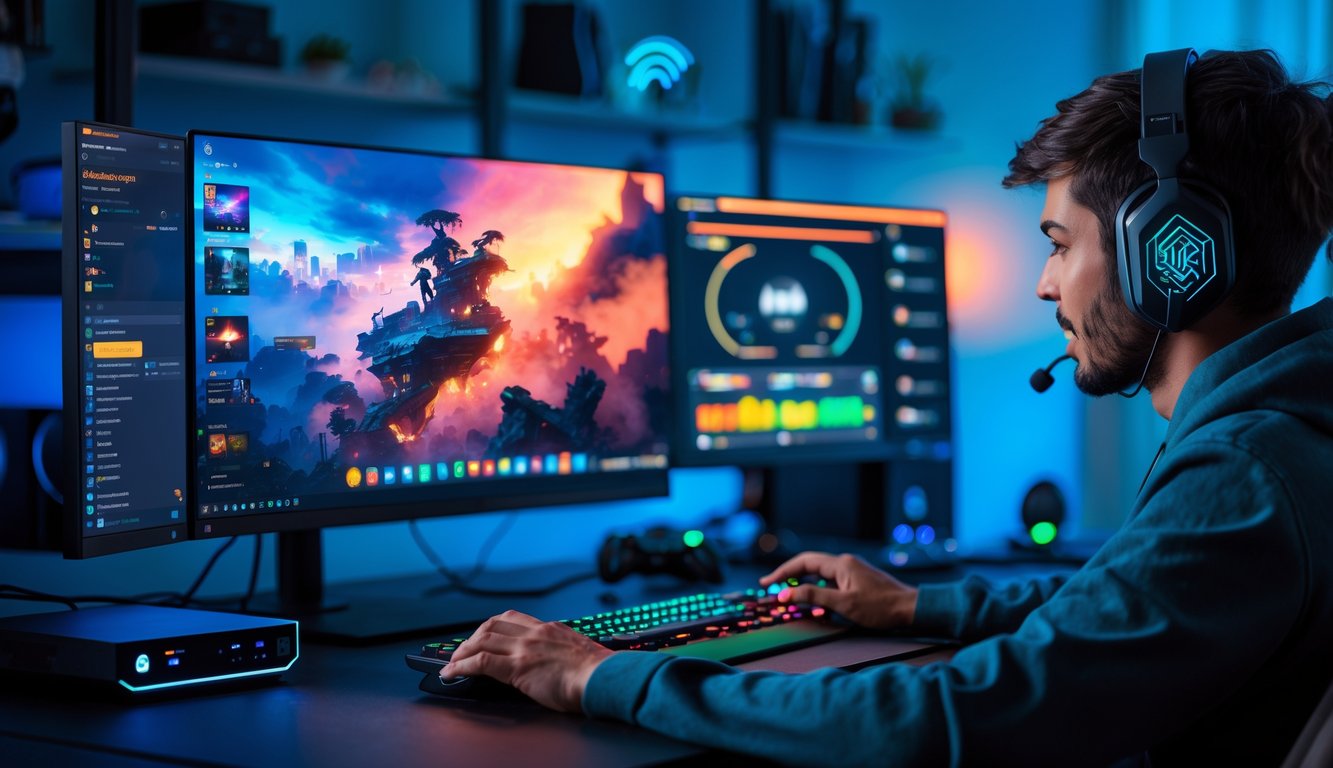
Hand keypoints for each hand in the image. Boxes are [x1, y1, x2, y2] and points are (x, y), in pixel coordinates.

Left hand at [443, 610, 612, 712]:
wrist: (602, 677)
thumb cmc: (598, 672)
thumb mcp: (578, 651)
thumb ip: (561, 651)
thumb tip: (556, 662)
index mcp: (550, 628)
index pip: (512, 618)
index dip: (491, 627)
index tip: (482, 636)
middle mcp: (535, 633)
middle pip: (492, 625)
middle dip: (472, 637)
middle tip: (462, 650)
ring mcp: (525, 648)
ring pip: (482, 640)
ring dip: (462, 652)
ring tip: (452, 663)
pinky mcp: (518, 668)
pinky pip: (480, 662)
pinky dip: (461, 666)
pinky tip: (452, 673)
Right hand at [759, 551, 917, 630]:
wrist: (910, 608)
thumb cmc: (880, 607)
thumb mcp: (844, 604)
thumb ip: (814, 597)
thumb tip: (787, 593)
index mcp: (841, 564)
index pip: (804, 562)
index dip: (783, 572)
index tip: (768, 583)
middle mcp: (845, 563)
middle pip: (810, 565)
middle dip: (789, 575)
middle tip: (771, 586)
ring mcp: (852, 570)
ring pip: (820, 573)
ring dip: (802, 582)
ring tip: (787, 594)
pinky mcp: (857, 580)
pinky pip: (830, 580)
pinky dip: (817, 588)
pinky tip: (813, 599)